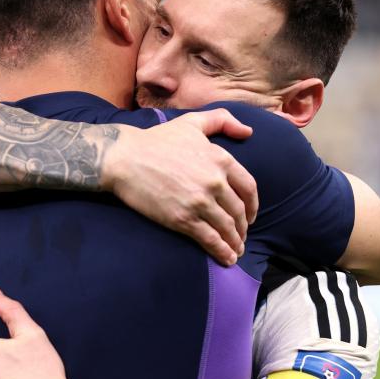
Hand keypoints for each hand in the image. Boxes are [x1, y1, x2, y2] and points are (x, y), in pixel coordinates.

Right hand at [103, 110, 257, 265]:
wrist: (125, 158)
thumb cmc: (157, 139)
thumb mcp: (193, 122)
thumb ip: (222, 120)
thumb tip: (249, 132)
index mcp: (221, 159)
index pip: (249, 188)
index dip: (253, 206)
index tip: (251, 216)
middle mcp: (215, 181)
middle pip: (239, 211)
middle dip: (243, 228)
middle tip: (240, 236)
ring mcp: (200, 202)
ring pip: (227, 228)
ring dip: (235, 242)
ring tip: (235, 251)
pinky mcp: (184, 219)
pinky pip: (210, 239)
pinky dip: (222, 251)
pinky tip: (226, 258)